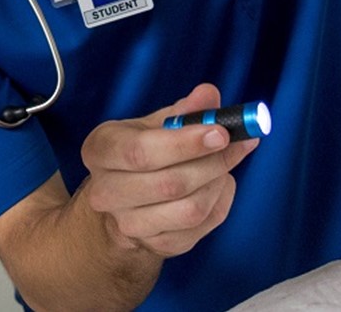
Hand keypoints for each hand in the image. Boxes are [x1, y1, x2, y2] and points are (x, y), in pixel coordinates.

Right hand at [77, 84, 258, 256]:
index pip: (140, 151)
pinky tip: (218, 185)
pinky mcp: (155, 245)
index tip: (222, 133)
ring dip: (218, 182)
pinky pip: (201, 226)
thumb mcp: (156, 124)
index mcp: (100, 150)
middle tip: (241, 143)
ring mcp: (128, 224)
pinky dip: (219, 201)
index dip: (185, 143)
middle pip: (170, 184)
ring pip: (190, 209)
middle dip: (213, 162)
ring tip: (225, 163)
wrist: (127, 199)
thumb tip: (209, 95)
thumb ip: (185, 109)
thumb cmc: (144, 151)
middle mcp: (105, 192)